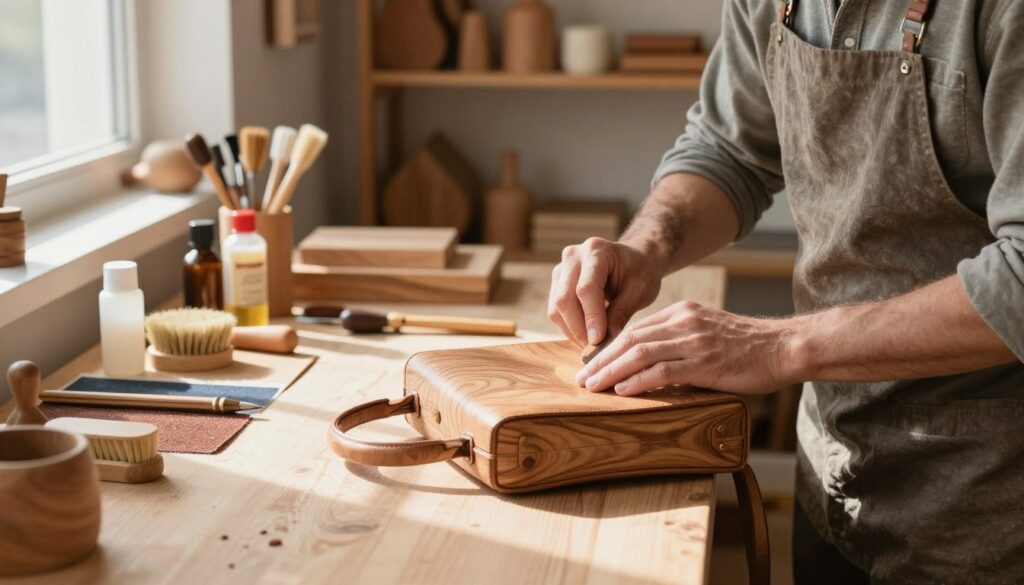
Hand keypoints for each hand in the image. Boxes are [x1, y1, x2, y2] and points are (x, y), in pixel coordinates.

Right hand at [547, 238, 663, 346]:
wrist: (635, 259)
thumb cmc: (641, 272)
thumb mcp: (640, 291)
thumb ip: (620, 314)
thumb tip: (604, 343)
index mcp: (597, 251)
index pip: (586, 289)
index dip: (591, 318)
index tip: (598, 341)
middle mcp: (573, 256)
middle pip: (564, 299)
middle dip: (578, 328)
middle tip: (595, 349)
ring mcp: (561, 268)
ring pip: (556, 308)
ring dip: (572, 331)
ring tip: (592, 345)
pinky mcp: (557, 282)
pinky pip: (556, 310)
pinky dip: (569, 327)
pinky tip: (586, 335)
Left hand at [574, 300, 797, 394]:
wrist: (784, 347)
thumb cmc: (748, 347)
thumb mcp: (708, 331)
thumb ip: (680, 340)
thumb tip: (651, 362)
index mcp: (682, 313)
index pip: (635, 329)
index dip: (609, 348)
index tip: (591, 364)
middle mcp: (683, 322)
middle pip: (630, 339)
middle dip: (601, 360)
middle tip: (582, 378)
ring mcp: (693, 341)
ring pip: (640, 354)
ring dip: (611, 371)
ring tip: (593, 387)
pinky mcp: (704, 363)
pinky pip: (662, 371)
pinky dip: (638, 381)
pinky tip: (622, 391)